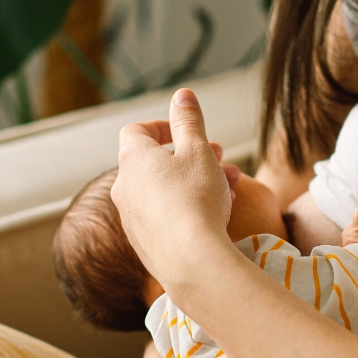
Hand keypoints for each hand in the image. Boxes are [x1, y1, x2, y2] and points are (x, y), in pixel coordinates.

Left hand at [112, 89, 239, 284]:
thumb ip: (189, 121)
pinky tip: (218, 212)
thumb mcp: (199, 151)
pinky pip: (165, 216)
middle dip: (190, 155)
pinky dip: (187, 207)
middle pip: (155, 162)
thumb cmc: (195, 198)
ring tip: (232, 185)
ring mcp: (132, 218)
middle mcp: (124, 187)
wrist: (192, 262)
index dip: (163, 126)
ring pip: (165, 190)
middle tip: (221, 156)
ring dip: (195, 181)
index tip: (188, 131)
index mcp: (132, 159)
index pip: (137, 131)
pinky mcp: (144, 243)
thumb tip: (181, 95)